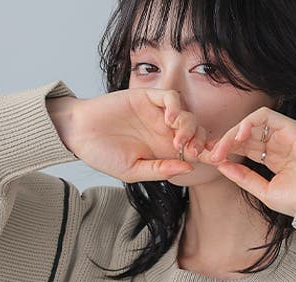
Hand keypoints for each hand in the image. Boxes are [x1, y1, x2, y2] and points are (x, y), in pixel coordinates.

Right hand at [66, 87, 208, 182]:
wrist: (79, 134)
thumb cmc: (103, 156)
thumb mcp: (132, 171)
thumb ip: (160, 170)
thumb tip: (187, 168)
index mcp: (163, 153)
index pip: (193, 153)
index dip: (208, 157)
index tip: (215, 163)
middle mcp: (164, 133)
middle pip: (196, 134)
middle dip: (201, 143)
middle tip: (193, 151)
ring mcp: (157, 114)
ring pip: (187, 116)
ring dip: (189, 128)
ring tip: (177, 140)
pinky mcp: (147, 97)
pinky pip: (171, 97)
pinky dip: (176, 107)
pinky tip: (169, 119)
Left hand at [202, 107, 295, 215]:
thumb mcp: (263, 190)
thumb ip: (243, 177)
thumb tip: (221, 165)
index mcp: (272, 158)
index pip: (244, 148)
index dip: (226, 151)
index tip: (210, 160)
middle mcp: (277, 144)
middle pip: (245, 136)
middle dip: (225, 143)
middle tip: (210, 154)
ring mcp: (284, 134)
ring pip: (252, 124)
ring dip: (233, 133)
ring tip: (221, 148)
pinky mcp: (291, 127)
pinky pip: (265, 116)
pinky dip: (249, 122)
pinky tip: (238, 136)